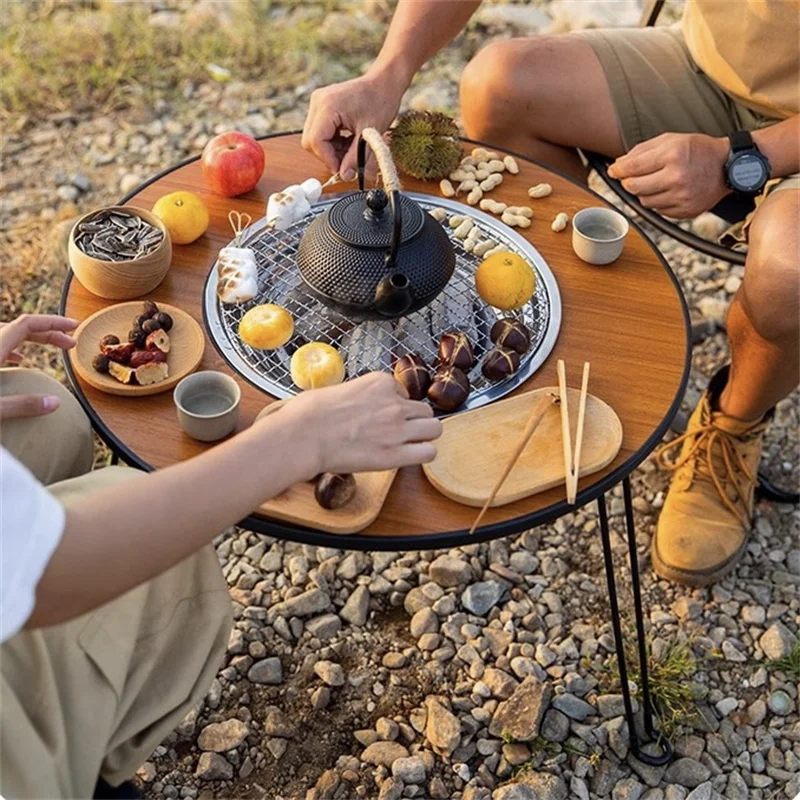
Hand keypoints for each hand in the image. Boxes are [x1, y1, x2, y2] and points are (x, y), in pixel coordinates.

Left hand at [0, 314, 78, 420]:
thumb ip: (22, 405)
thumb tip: (55, 403)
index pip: (27, 324)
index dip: (52, 322)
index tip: (74, 326)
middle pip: (20, 327)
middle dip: (48, 332)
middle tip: (70, 343)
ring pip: (7, 333)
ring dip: (31, 337)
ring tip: (50, 345)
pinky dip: (12, 345)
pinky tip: (18, 357)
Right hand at [267, 372, 441, 477]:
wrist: (302, 436)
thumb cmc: (308, 413)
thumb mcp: (336, 389)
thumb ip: (357, 395)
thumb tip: (354, 403)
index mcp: (380, 383)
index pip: (404, 392)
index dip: (395, 405)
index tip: (382, 415)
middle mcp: (394, 403)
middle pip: (425, 410)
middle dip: (414, 420)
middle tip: (399, 431)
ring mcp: (397, 429)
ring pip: (434, 429)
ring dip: (423, 436)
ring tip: (407, 444)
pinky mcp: (394, 454)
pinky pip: (428, 452)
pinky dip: (422, 454)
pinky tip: (408, 456)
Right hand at [302, 73, 404, 179]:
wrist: (384, 83)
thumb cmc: (380, 102)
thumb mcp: (370, 135)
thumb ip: (355, 158)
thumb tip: (345, 176)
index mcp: (328, 106)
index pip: (316, 141)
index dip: (328, 159)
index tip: (343, 169)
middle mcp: (318, 102)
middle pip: (310, 140)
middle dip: (328, 155)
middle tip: (347, 161)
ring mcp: (318, 102)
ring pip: (314, 138)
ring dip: (331, 149)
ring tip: (351, 148)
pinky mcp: (322, 106)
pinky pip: (320, 131)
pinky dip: (332, 141)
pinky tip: (347, 140)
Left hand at [607, 133, 729, 218]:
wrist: (729, 166)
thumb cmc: (698, 150)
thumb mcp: (671, 139)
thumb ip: (642, 150)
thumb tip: (618, 164)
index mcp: (672, 155)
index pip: (632, 167)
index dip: (618, 170)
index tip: (613, 171)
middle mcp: (676, 177)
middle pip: (634, 187)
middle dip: (628, 182)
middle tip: (631, 177)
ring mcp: (681, 197)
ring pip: (644, 201)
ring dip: (644, 192)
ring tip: (656, 181)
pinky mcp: (685, 211)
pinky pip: (658, 210)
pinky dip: (658, 202)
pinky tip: (668, 191)